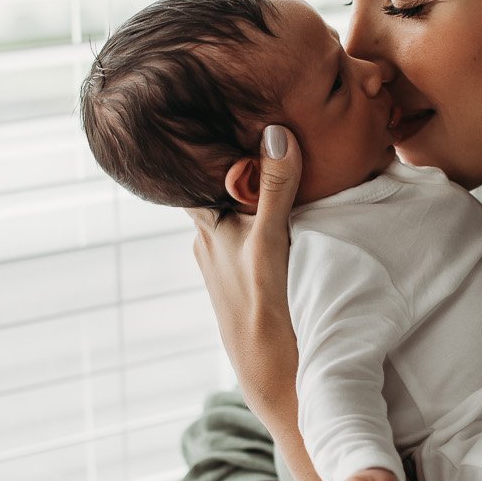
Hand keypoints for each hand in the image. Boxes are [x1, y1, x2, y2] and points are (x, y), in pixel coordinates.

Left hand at [188, 125, 301, 433]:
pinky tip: (287, 191)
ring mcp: (230, 256)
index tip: (211, 97)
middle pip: (218, 180)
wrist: (277, 382)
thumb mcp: (271, 247)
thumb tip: (275, 132)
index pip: (194, 168)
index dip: (200, 135)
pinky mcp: (251, 271)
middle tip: (254, 106)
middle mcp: (211, 238)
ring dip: (251, 178)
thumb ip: (276, 190)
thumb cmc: (267, 316)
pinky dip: (265, 203)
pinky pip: (254, 223)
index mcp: (208, 226)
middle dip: (232, 151)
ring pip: (236, 203)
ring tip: (275, 138)